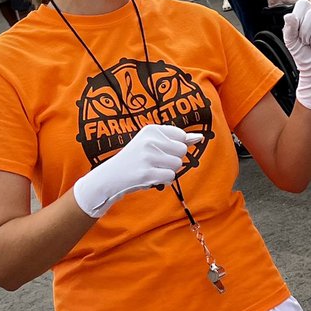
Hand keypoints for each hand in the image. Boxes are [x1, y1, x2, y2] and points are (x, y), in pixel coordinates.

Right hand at [72, 123, 202, 217]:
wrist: (111, 176)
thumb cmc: (137, 159)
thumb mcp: (153, 143)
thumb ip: (177, 140)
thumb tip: (199, 137)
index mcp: (151, 129)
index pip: (181, 136)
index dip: (175, 147)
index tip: (160, 150)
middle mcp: (149, 140)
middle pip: (182, 150)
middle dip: (173, 159)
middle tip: (156, 162)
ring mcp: (147, 157)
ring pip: (177, 165)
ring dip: (169, 171)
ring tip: (153, 169)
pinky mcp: (146, 173)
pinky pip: (170, 177)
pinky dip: (165, 180)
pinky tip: (152, 178)